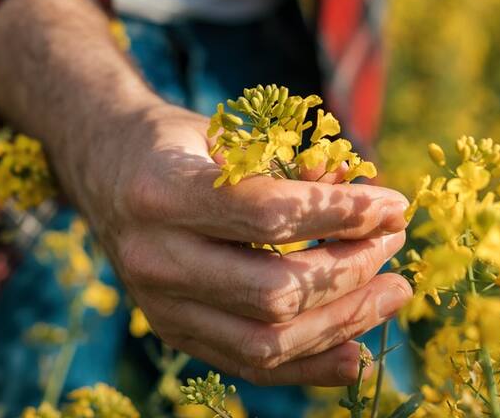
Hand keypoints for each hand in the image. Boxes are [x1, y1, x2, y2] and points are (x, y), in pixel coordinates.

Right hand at [0, 0, 411, 386]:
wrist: (105, 169)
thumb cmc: (177, 142)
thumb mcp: (227, 133)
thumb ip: (292, 164)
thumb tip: (368, 196)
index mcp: (162, 191)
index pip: (270, 215)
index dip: (342, 213)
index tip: (394, 204)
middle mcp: (153, 255)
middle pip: (273, 289)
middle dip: (350, 270)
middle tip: (394, 243)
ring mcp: (158, 304)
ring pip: (265, 341)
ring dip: (342, 322)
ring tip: (392, 292)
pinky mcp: (172, 331)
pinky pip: (247, 366)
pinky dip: (308, 367)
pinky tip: (356, 352)